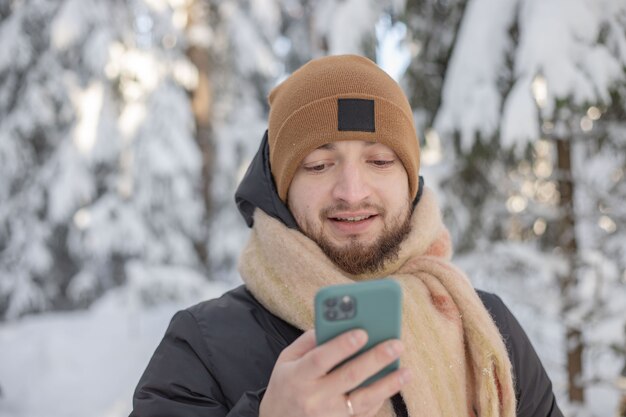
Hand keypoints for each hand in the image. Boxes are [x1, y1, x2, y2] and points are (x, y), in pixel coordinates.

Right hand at [259, 329, 410, 416]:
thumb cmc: (285, 385)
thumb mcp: (286, 360)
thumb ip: (308, 341)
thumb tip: (337, 323)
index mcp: (297, 377)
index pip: (321, 359)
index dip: (341, 346)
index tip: (362, 332)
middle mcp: (313, 398)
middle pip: (349, 376)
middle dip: (375, 359)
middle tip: (396, 344)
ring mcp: (328, 416)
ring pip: (363, 399)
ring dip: (388, 384)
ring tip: (406, 371)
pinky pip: (365, 413)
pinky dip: (381, 398)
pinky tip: (394, 384)